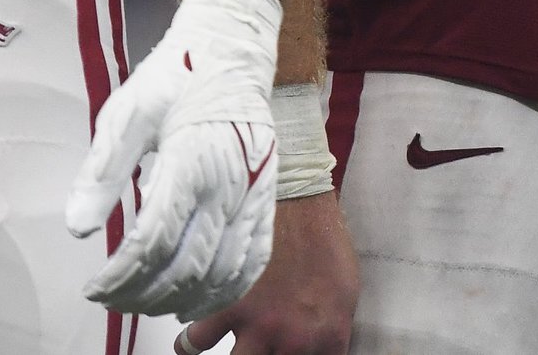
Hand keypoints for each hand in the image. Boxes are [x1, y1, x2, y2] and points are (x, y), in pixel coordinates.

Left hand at [66, 0, 282, 318]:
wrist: (234, 50)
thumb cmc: (176, 77)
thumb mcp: (126, 113)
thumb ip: (102, 172)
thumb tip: (78, 229)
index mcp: (191, 160)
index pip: (153, 243)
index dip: (120, 277)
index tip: (94, 288)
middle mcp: (230, 183)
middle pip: (186, 267)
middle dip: (142, 295)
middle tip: (112, 300)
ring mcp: (254, 193)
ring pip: (222, 272)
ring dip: (180, 300)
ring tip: (145, 304)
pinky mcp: (267, 196)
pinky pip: (255, 259)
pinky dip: (227, 290)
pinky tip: (198, 298)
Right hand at [175, 193, 358, 353]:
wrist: (294, 198)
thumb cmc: (322, 234)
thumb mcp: (346, 285)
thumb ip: (330, 324)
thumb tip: (320, 341)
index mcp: (328, 334)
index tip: (292, 350)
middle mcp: (292, 340)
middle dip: (268, 354)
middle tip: (263, 342)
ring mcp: (256, 328)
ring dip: (237, 353)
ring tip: (236, 341)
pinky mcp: (225, 309)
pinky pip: (195, 343)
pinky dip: (191, 341)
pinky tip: (193, 338)